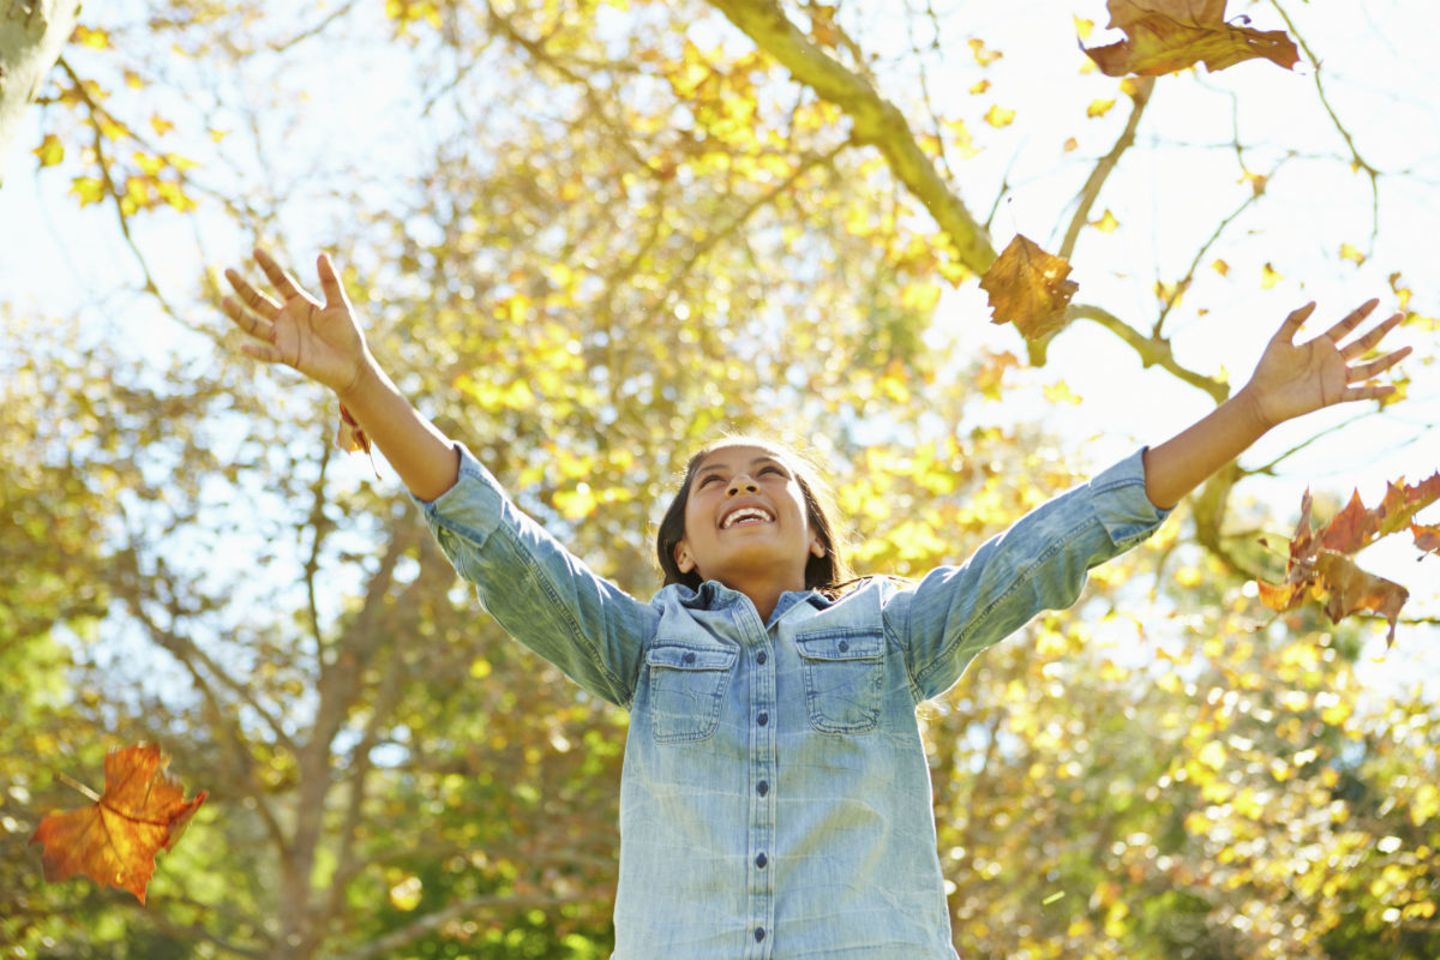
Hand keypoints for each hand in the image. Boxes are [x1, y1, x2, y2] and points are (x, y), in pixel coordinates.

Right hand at [221, 247, 371, 394]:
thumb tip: (321, 255)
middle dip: (243, 288)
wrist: (354, 364)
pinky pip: (269, 354)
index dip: (269, 267)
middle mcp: (286, 318)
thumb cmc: (347, 334)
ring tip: (224, 300)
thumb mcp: (339, 305)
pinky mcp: (288, 356)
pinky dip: (257, 352)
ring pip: (255, 325)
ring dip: (240, 315)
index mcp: (299, 303)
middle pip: (259, 301)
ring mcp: (284, 337)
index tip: (256, 251)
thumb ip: (330, 282)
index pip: (279, 281)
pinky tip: (244, 347)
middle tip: (228, 271)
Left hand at [1239, 299, 1411, 430]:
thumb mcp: (1279, 340)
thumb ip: (1294, 319)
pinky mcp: (1333, 396)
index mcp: (1321, 344)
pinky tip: (1393, 388)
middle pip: (1364, 342)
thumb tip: (1315, 301)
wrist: (1261, 398)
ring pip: (1369, 367)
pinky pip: (1359, 393)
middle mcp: (1333, 360)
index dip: (1361, 313)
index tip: (1377, 300)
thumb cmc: (1267, 369)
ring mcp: (1335, 378)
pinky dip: (1375, 391)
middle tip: (1400, 315)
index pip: (1347, 325)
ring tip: (1409, 348)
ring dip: (1389, 359)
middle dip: (1382, 329)